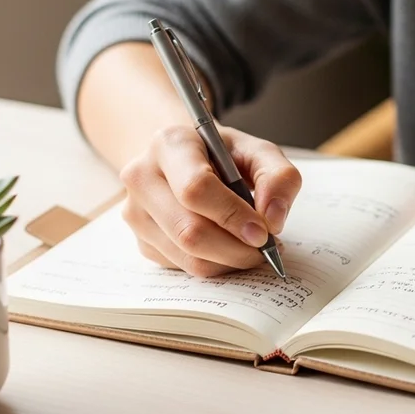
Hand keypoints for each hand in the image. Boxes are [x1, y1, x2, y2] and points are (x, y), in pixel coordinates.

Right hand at [119, 125, 301, 276]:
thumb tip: (274, 219)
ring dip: (230, 261)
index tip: (264, 232)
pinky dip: (217, 266)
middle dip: (236, 248)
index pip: (195, 189)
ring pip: (187, 257)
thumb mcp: (257, 151)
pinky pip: (184, 268)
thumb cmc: (222, 154)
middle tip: (266, 248)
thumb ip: (278, 177)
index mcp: (170, 145)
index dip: (232, 215)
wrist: (183, 159)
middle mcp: (142, 178)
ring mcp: (136, 213)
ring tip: (254, 248)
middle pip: (189, 231)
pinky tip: (231, 248)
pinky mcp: (142, 242)